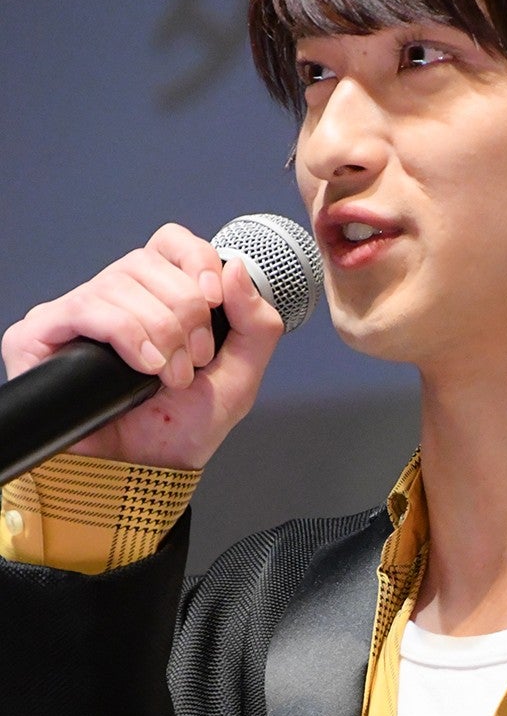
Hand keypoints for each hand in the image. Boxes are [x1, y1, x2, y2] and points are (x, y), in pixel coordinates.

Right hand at [0, 223, 284, 469]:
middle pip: (149, 262)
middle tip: (191, 363)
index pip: (171, 243)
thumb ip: (256, 325)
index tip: (214, 301)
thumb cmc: (180, 430)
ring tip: (167, 377)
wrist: (143, 473)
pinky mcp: (42, 334)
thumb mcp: (239, 379)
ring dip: (159, 332)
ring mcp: (77, 314)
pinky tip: (143, 366)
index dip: (196, 261)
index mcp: (158, 297)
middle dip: (184, 314)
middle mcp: (116, 298)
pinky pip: (88, 308)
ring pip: (121, 282)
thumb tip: (238, 269)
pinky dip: (126, 334)